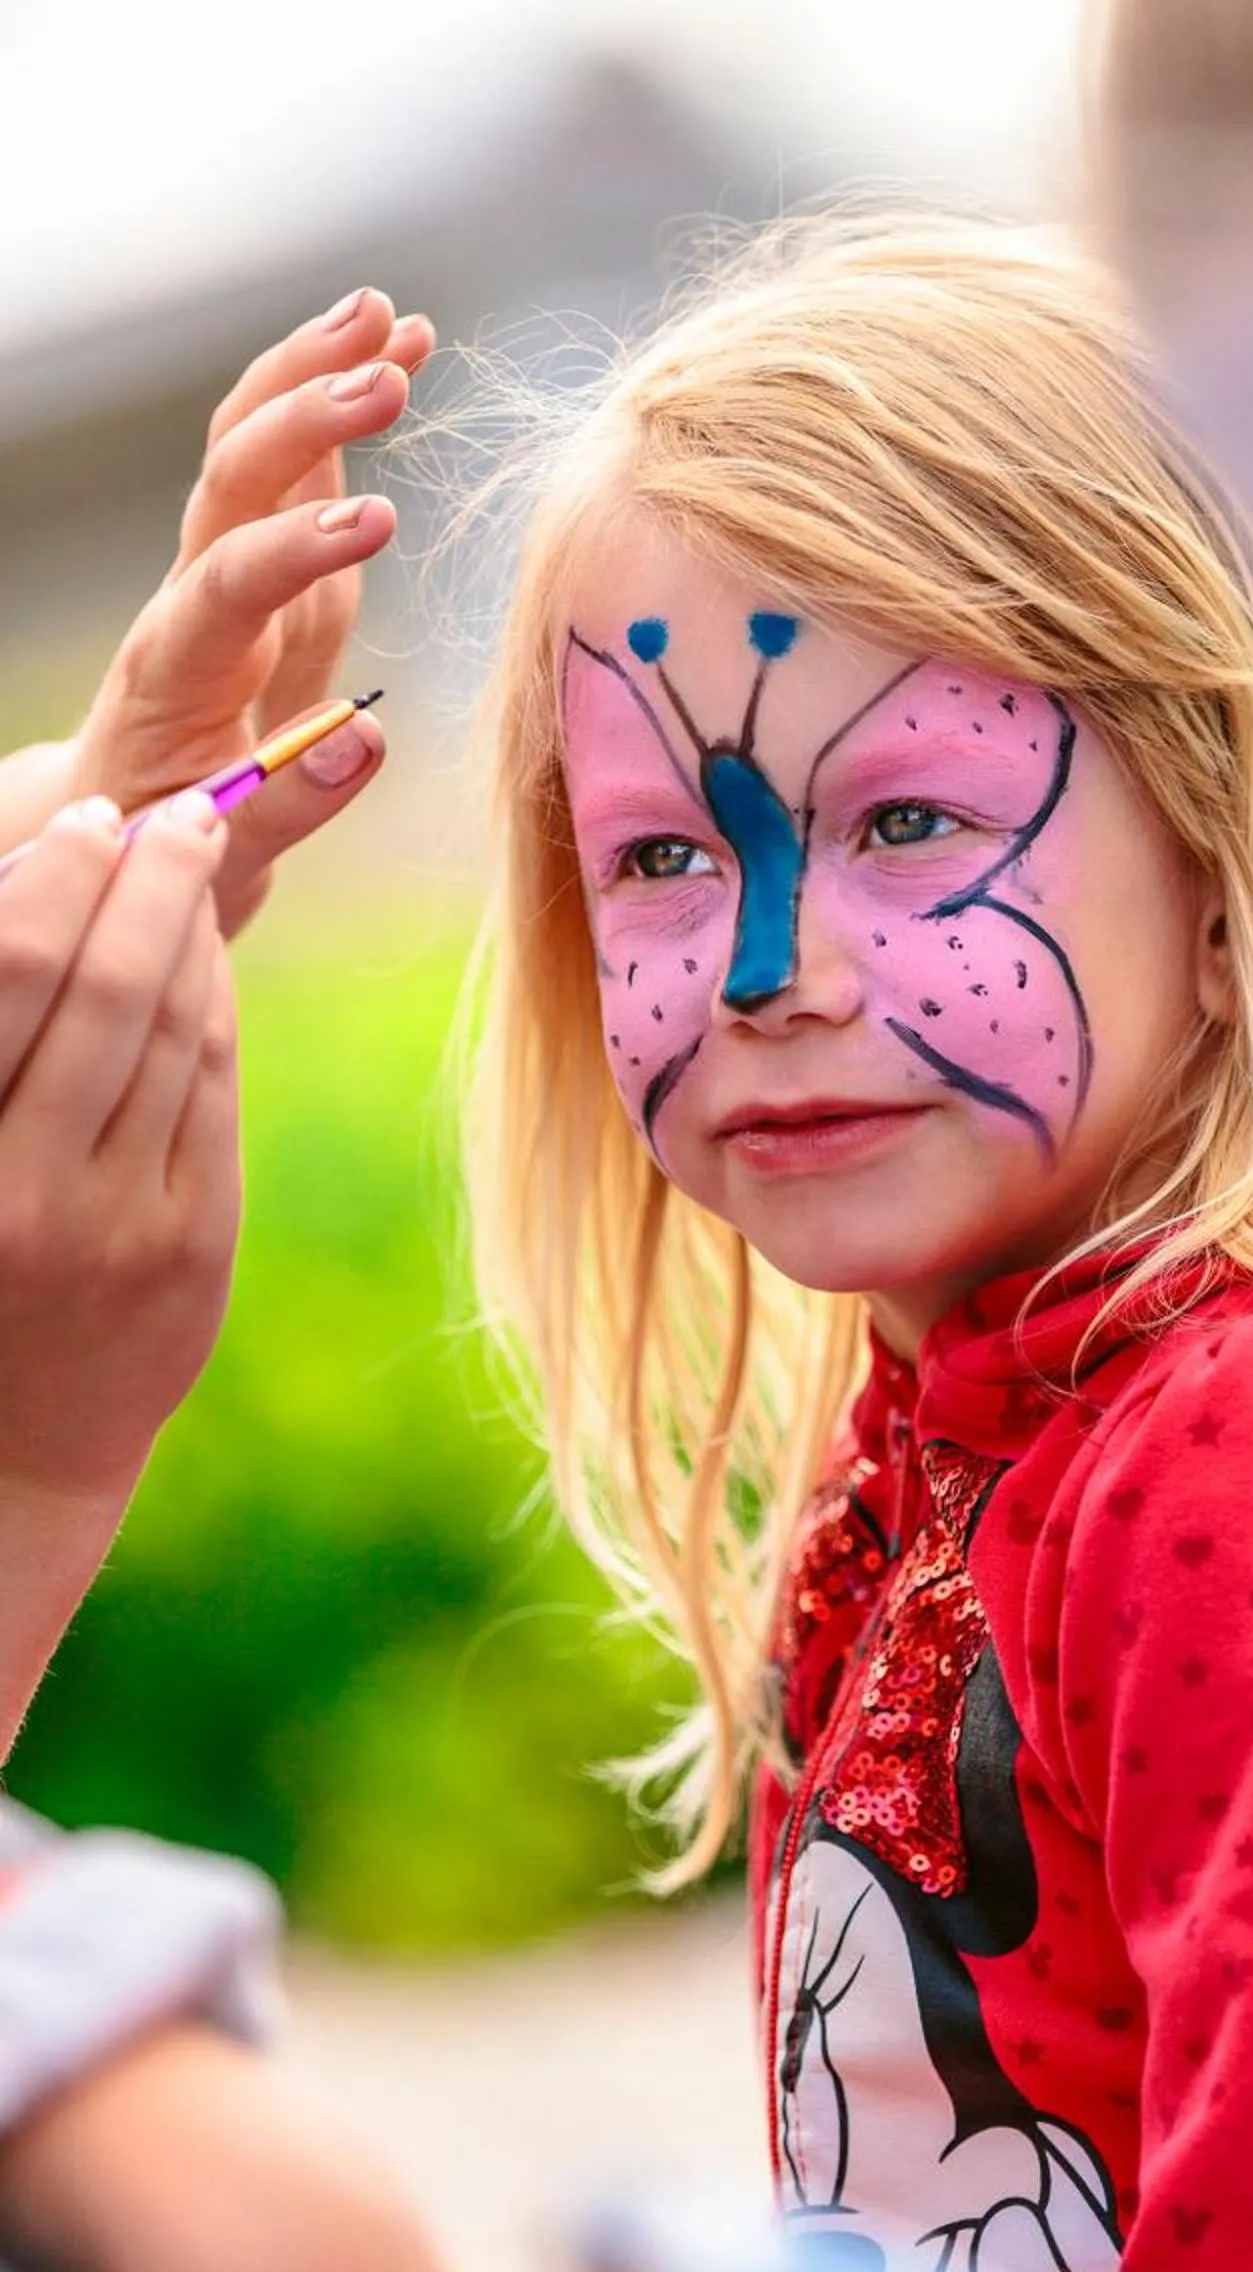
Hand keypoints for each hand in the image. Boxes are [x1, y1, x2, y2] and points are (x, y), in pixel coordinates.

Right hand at [0, 790, 239, 1740]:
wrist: (9, 1462)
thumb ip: (2, 1054)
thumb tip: (47, 900)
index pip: (8, 985)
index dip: (53, 884)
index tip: (83, 818)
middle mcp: (28, 1195)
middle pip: (107, 991)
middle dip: (145, 883)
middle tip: (165, 809)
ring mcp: (123, 1227)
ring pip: (174, 1035)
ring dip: (191, 930)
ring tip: (189, 860)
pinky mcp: (195, 1249)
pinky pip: (213, 1094)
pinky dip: (212, 1007)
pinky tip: (203, 957)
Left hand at [57, 286, 431, 933]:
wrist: (131, 828)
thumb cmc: (172, 850)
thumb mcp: (224, 859)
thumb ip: (292, 804)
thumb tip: (370, 740)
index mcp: (178, 668)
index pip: (227, 582)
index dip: (297, 547)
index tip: (382, 525)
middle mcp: (195, 597)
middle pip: (232, 476)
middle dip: (306, 417)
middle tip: (390, 378)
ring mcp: (231, 569)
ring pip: (255, 446)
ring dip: (316, 374)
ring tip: (390, 318)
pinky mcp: (272, 567)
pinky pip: (298, 470)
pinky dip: (341, 408)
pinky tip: (397, 352)